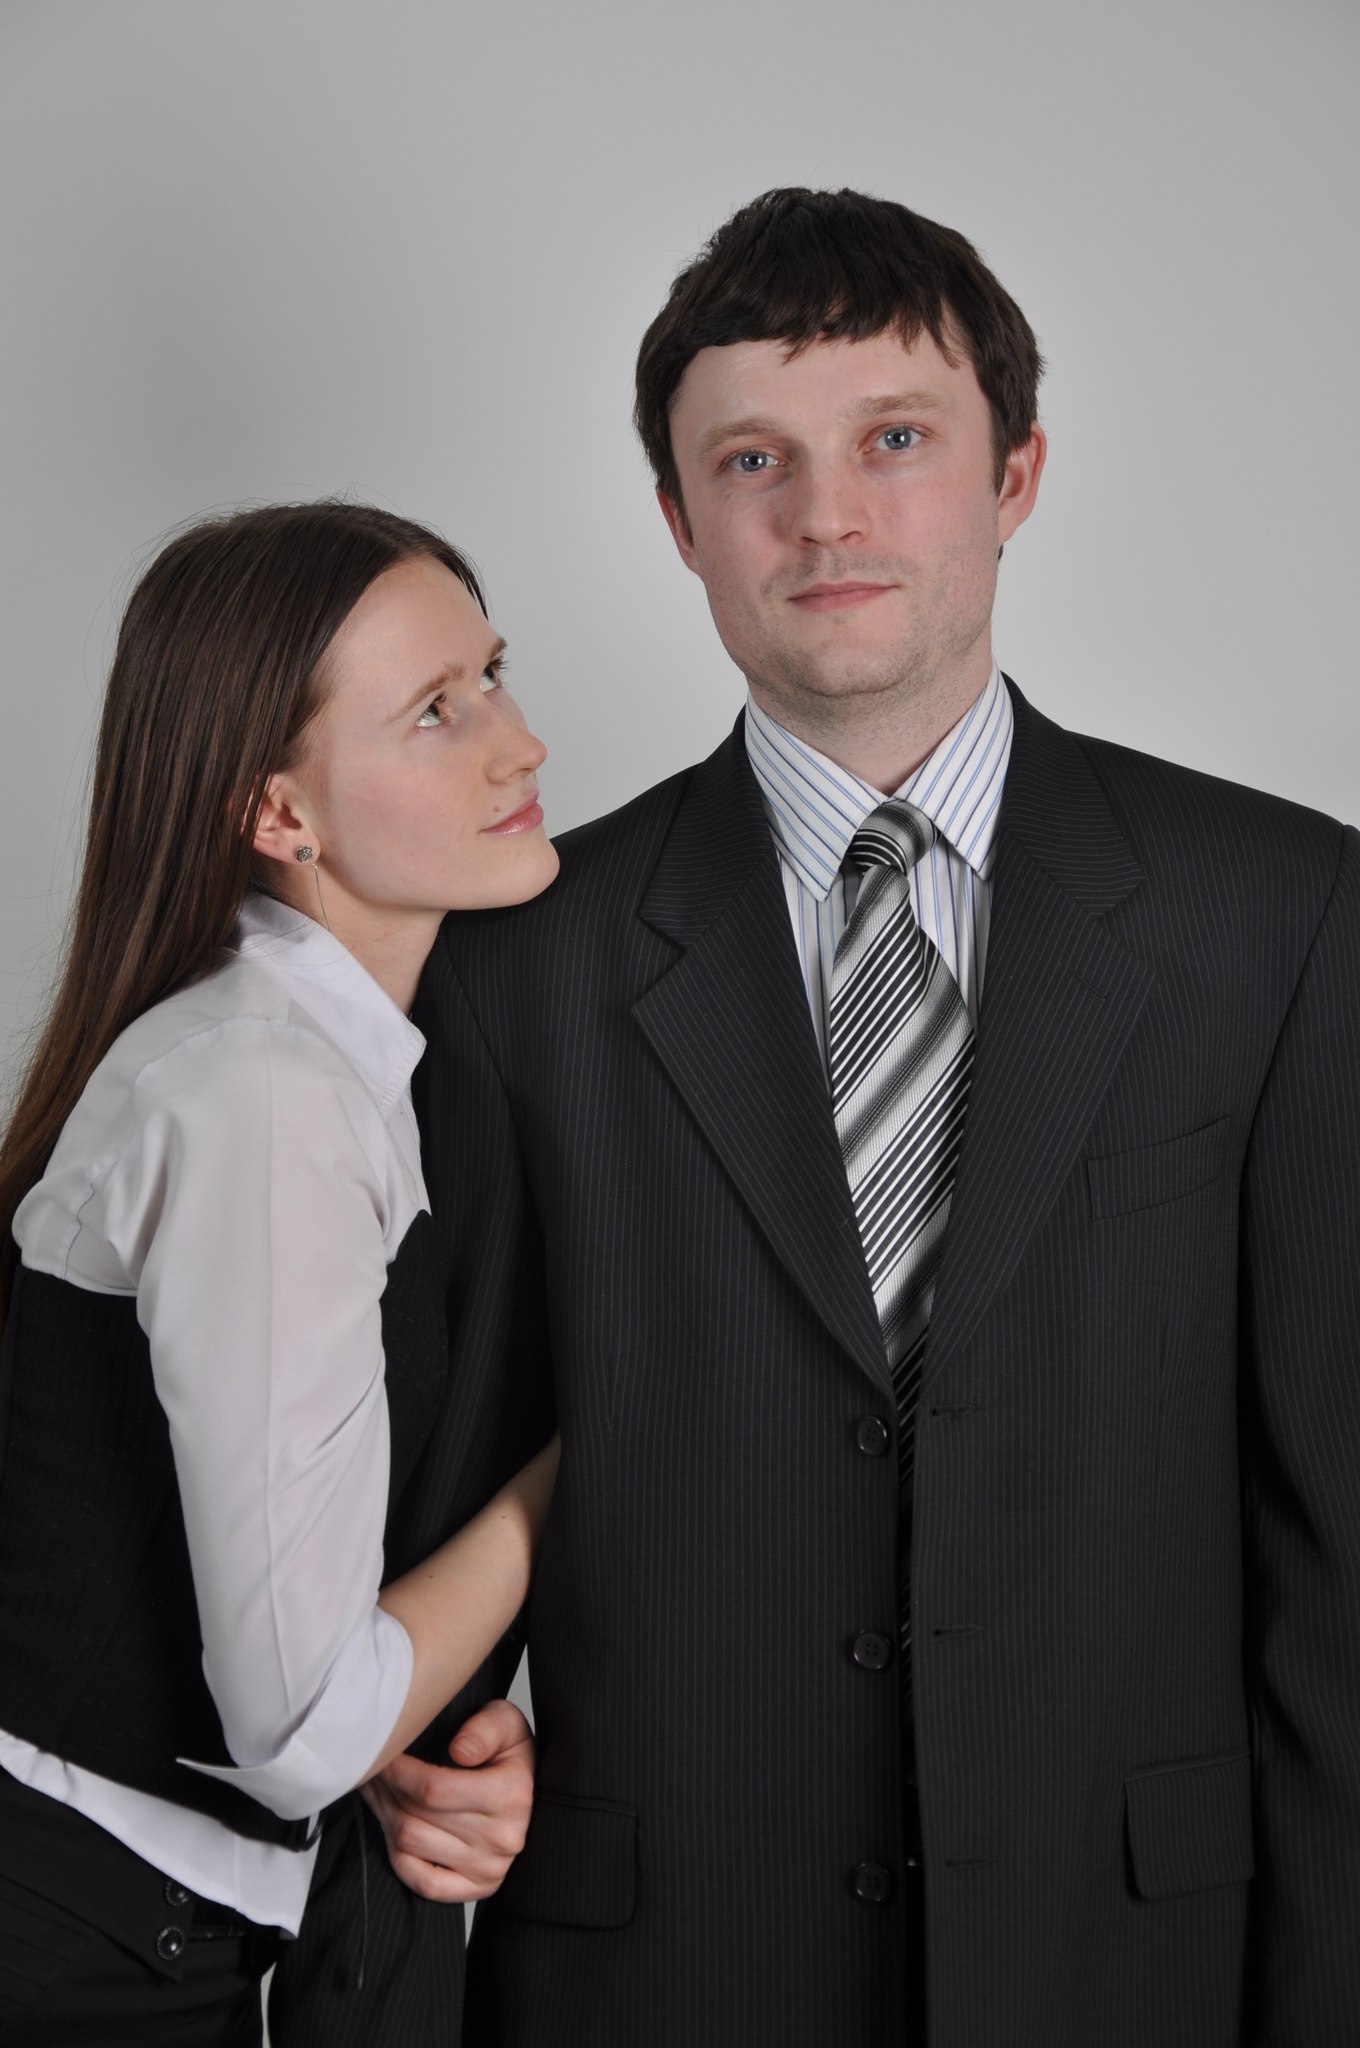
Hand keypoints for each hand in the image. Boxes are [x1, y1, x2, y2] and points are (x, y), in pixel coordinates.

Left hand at [361, 1699, 534, 1901]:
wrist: (531, 1793)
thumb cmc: (511, 1755)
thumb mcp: (506, 1723)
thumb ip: (485, 1728)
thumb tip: (460, 1751)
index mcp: (509, 1796)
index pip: (434, 1789)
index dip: (398, 1772)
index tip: (383, 1755)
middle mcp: (501, 1838)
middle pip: (416, 1816)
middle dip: (385, 1789)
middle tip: (372, 1767)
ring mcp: (488, 1869)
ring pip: (411, 1846)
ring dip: (384, 1815)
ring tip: (378, 1790)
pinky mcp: (477, 1888)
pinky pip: (423, 1882)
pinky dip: (398, 1855)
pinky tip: (392, 1827)